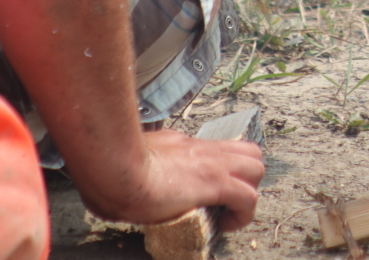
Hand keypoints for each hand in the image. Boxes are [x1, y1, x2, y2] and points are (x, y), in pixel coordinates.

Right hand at [77, 129, 264, 229]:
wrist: (115, 168)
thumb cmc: (112, 168)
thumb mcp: (130, 159)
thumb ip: (136, 165)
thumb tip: (119, 182)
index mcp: (183, 143)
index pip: (218, 148)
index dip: (222, 169)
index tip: (207, 191)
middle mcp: (203, 149)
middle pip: (249, 150)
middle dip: (247, 176)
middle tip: (228, 199)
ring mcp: (212, 164)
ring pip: (256, 168)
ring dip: (249, 192)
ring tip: (229, 213)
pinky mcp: (215, 183)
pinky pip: (248, 198)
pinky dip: (244, 214)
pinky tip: (226, 226)